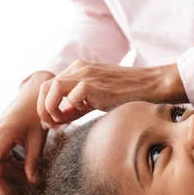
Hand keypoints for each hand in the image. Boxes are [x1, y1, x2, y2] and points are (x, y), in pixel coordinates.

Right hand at [0, 71, 52, 194]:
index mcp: (0, 136)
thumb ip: (33, 160)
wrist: (34, 94)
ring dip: (9, 180)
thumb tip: (32, 182)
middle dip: (4, 190)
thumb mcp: (39, 138)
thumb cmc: (38, 114)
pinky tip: (25, 173)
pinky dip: (11, 169)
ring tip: (26, 192)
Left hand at [37, 60, 185, 129]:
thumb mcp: (97, 98)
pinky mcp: (94, 84)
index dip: (45, 105)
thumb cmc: (128, 94)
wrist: (151, 86)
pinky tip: (79, 116)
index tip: (53, 123)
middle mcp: (78, 69)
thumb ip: (78, 106)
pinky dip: (69, 108)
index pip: (49, 85)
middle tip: (51, 126)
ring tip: (60, 123)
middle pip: (44, 86)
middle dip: (43, 109)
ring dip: (50, 108)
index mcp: (78, 70)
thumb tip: (61, 118)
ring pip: (51, 88)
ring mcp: (85, 74)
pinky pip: (69, 95)